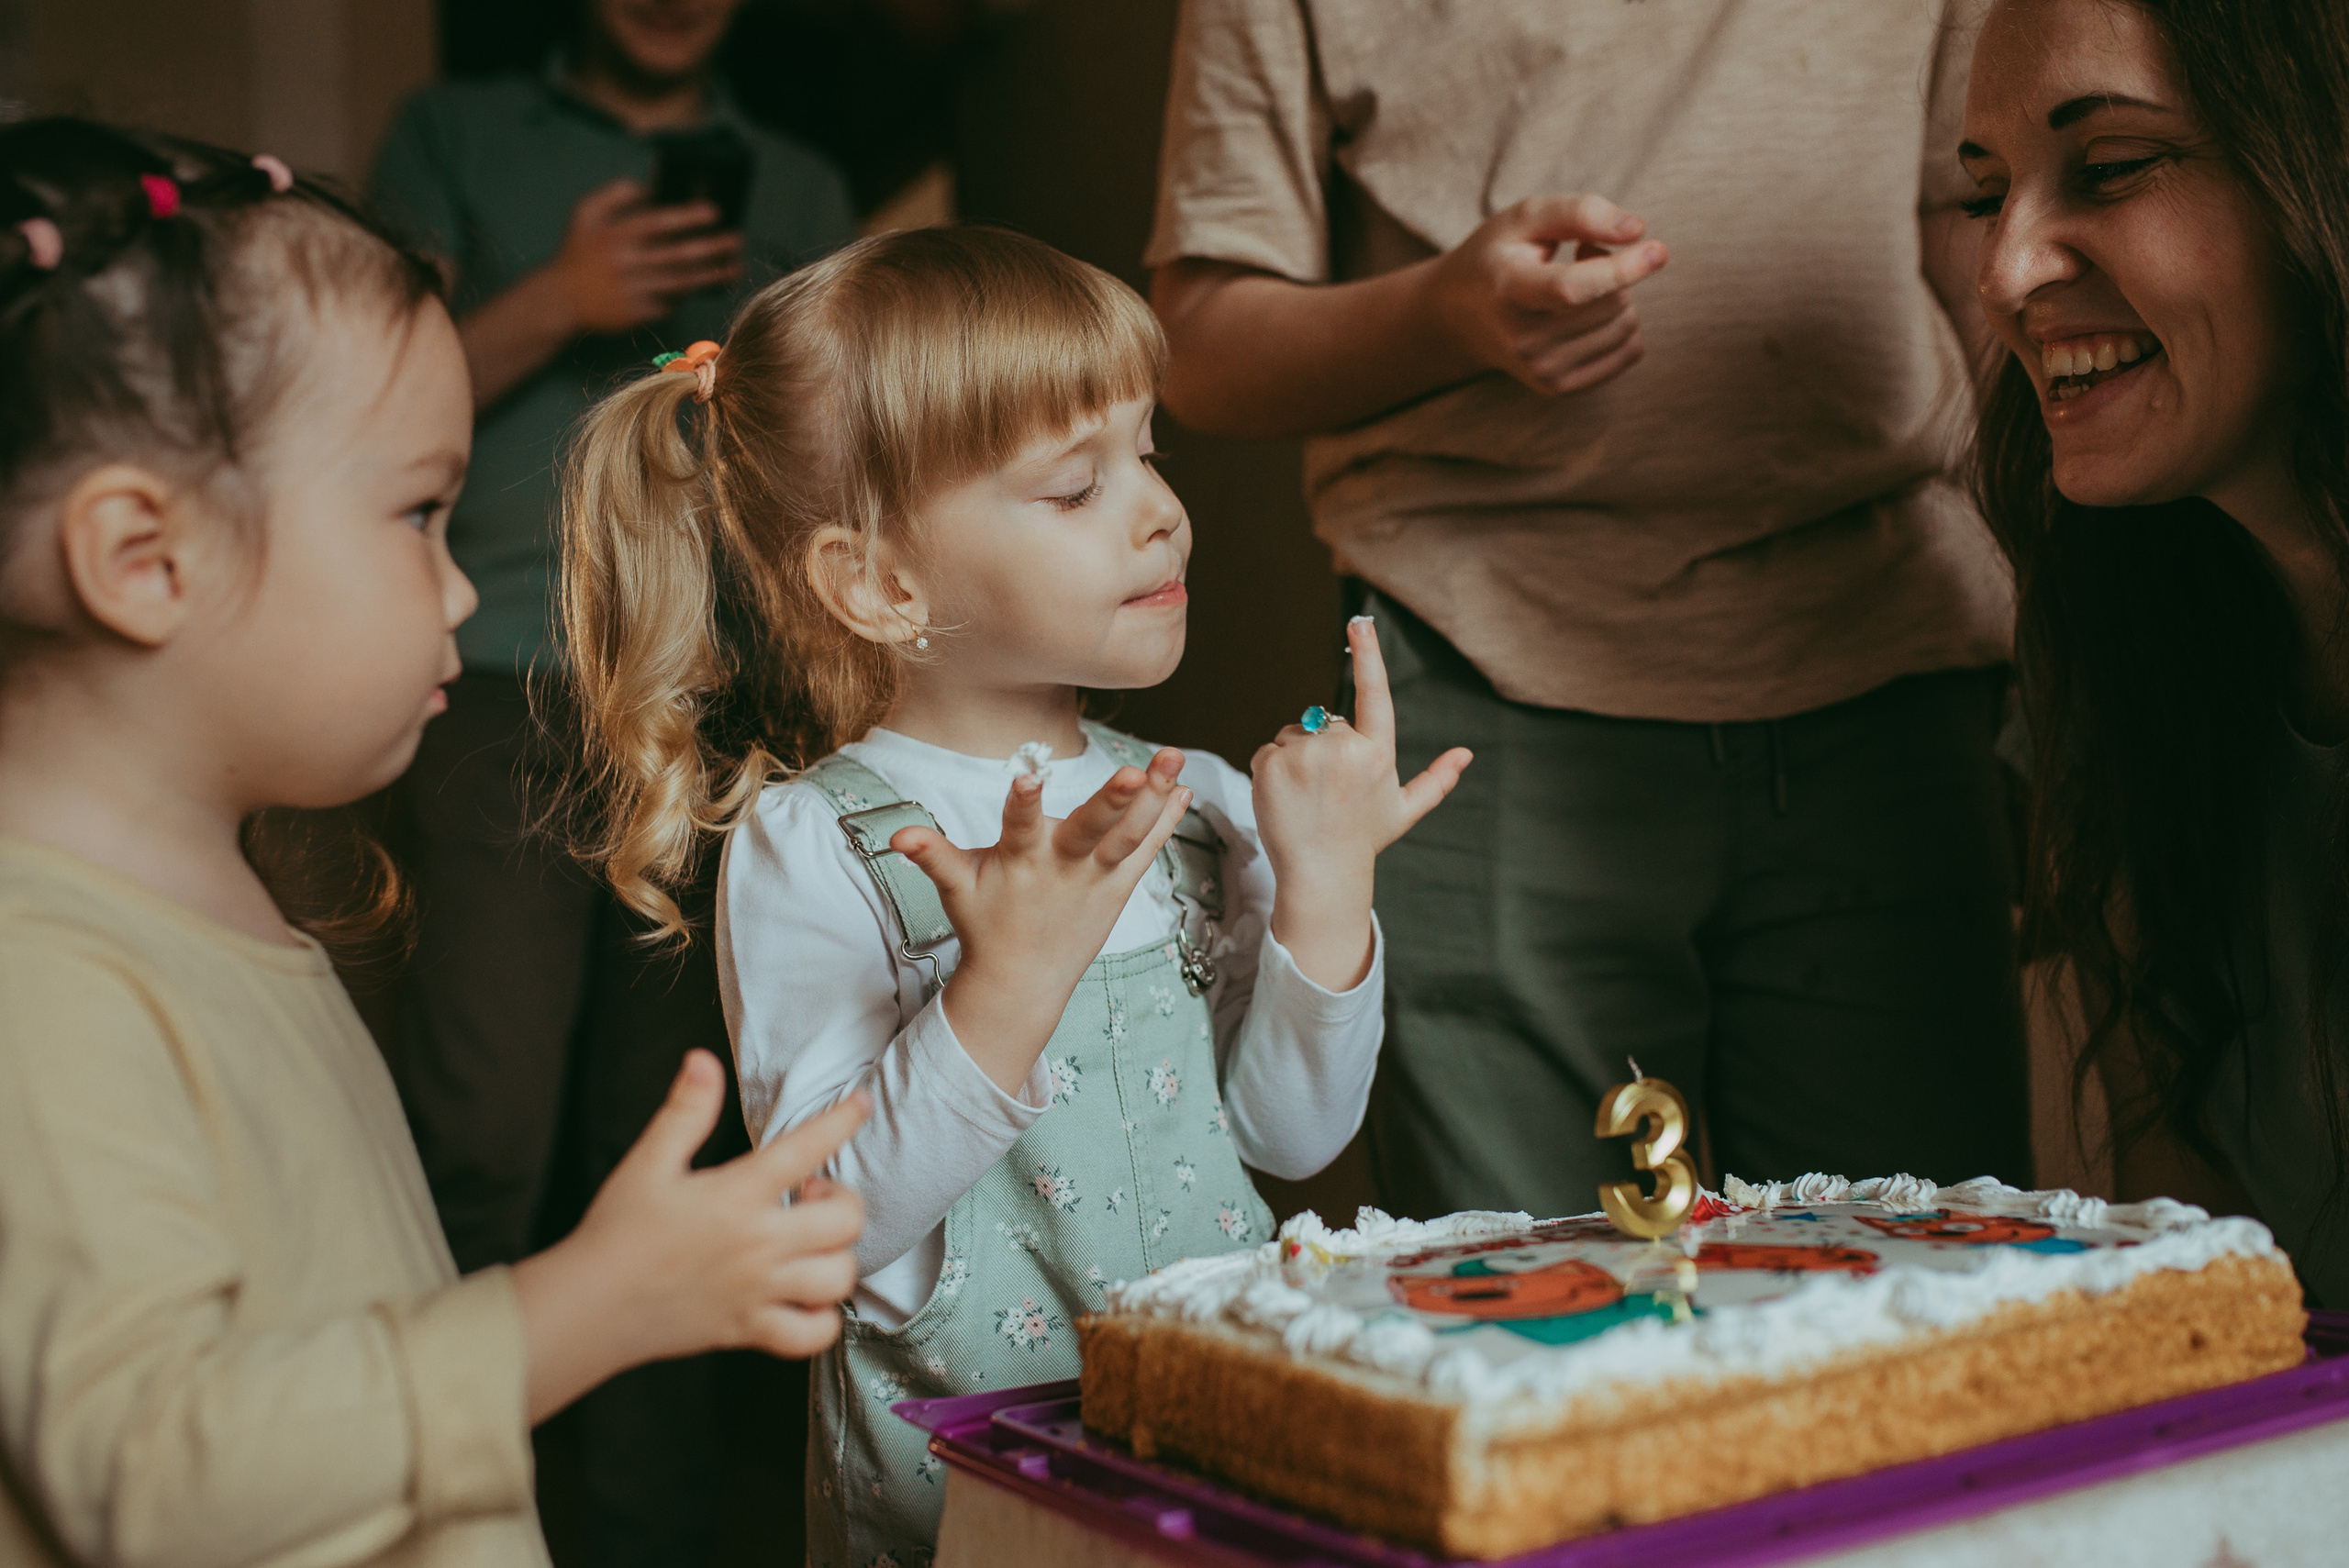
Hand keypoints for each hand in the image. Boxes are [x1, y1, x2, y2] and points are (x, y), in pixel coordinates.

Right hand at [514, 1052, 866, 1421]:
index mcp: (735, 1195)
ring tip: (809, 1244)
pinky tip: (803, 1296)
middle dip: (843, 1200)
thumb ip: (685, 1111)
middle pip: (845, 1221)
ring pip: (839, 1278)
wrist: (587, 1307)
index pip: (806, 1148)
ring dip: (837, 1256)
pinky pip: (814, 1334)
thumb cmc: (616, 1233)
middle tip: (809, 1196)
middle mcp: (757, 1244)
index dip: (842, 1120)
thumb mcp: (648, 1162)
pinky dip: (822, 1319)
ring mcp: (758, 1292)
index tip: (861, 1104)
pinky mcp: (750, 1331)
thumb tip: (703, 1060)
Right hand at [548, 177, 745, 335]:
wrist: (560, 299)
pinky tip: (704, 285)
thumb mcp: (584, 212)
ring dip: (711, 275)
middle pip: (678, 255)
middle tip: (737, 240)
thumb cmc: (578, 252)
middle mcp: (625, 264)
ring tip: (734, 266)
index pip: (658, 223)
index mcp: (614, 235)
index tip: (715, 212)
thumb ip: (615, 193)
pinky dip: (686, 294)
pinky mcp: (637, 315)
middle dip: (712, 248)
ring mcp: (632, 291)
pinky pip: (670, 303)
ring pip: (681, 283)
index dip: (688, 217)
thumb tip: (650, 188)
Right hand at [892, 753, 1191, 1092]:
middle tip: (1136, 771)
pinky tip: (1184, 787)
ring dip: (1154, 798)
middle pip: (1091, 831)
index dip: (1022, 803)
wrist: (1023, 983)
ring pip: (1129, 837)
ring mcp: (1096, 879)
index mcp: (1020, 862)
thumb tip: (896, 835)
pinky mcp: (1118, 889)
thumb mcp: (957, 889)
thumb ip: (933, 856)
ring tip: (1172, 758)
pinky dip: (1166, 822)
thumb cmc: (987, 923)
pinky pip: (1146, 851)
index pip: (1018, 826)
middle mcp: (1063, 868)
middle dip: (1113, 801)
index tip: (1027, 776)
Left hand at [1250, 616, 1472, 988]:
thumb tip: (1466, 754)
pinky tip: (1285, 798)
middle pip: (1324, 722)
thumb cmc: (1362, 840)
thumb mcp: (1404, 809)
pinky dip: (1272, 770)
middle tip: (1326, 791)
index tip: (1360, 622)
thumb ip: (1436, 780)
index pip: (1374, 694)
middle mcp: (1345, 749)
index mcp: (1377, 753)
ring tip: (1307, 797)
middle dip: (1322, 747)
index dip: (1368, 654)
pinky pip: (1269, 750)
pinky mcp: (1273, 763)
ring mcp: (1307, 755)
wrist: (1321, 873)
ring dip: (1296, 758)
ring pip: (1294, 735)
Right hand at [1421, 194, 1667, 396]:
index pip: (1572, 289)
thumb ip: (1578, 212)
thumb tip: (1638, 231)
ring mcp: (1540, 370)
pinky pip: (1630, 352)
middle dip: (1616, 269)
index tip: (1658, 250)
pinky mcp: (1559, 387)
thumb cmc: (1499, 256)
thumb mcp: (1526, 218)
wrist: (1457, 317)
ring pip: (1626, 326)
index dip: (1621, 269)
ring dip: (1619, 295)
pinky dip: (1624, 324)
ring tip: (1580, 282)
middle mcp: (1521, 340)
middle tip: (1583, 253)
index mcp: (1507, 290)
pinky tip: (1589, 311)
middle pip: (1610, 303)